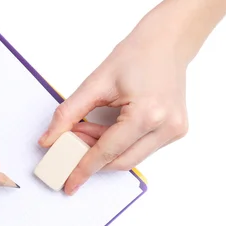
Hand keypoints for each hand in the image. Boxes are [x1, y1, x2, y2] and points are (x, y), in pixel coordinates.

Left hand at [39, 7, 189, 194]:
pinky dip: (120, 144)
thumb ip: (69, 114)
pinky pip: (141, 149)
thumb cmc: (136, 54)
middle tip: (71, 141)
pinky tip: (109, 126)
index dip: (83, 168)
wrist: (168, 41)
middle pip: (119, 161)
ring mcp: (174, 131)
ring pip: (130, 158)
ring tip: (89, 127)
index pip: (107, 152)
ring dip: (105, 149)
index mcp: (147, 114)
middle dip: (91, 156)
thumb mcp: (96, 83)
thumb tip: (49, 140)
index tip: (69, 183)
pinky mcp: (176, 131)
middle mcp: (166, 127)